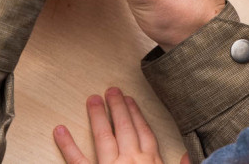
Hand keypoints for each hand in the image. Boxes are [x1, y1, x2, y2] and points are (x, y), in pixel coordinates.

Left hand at [54, 88, 185, 163]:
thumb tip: (188, 155)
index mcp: (151, 162)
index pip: (143, 132)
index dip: (136, 114)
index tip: (130, 100)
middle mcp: (131, 161)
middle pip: (125, 128)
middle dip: (117, 107)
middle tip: (111, 91)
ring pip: (104, 136)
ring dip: (97, 116)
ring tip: (92, 99)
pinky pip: (77, 161)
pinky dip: (67, 145)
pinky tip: (59, 130)